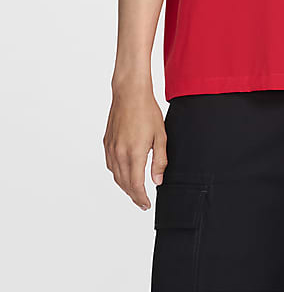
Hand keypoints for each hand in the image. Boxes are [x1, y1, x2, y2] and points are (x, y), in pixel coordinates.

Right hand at [103, 81, 166, 209]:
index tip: (146, 205)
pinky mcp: (106, 143)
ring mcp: (111, 149)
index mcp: (134, 153)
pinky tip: (124, 173)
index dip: (141, 198)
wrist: (129, 94)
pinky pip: (110, 165)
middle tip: (142, 202)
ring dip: (125, 186)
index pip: (136, 185)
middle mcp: (119, 154)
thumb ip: (159, 160)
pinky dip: (117, 174)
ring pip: (116, 176)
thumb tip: (157, 180)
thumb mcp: (160, 136)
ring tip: (135, 191)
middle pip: (124, 184)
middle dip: (134, 195)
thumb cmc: (147, 111)